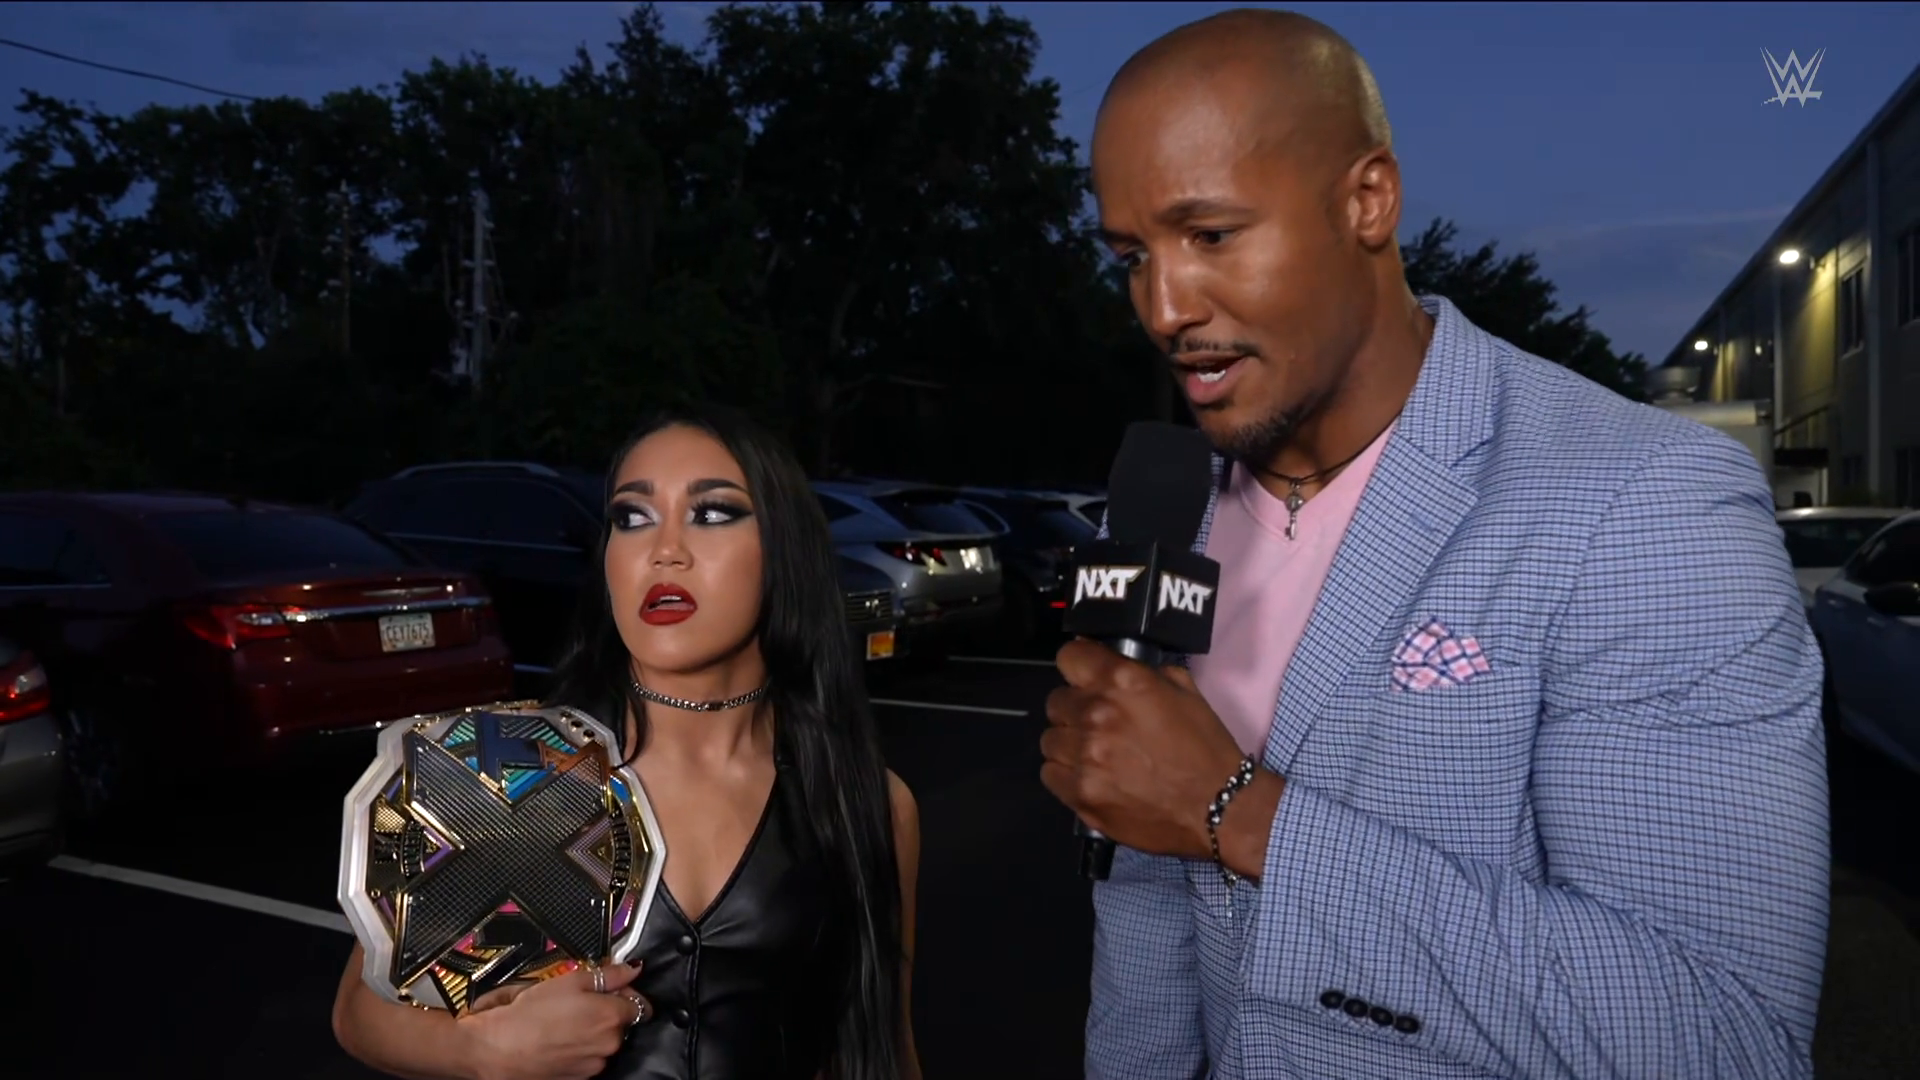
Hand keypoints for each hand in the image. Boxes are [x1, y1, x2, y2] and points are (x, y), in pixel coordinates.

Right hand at [459, 962, 649, 1079]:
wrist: (499, 1049)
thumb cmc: (530, 1015)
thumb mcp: (571, 981)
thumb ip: (609, 974)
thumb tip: (632, 968)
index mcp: (612, 1016)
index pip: (639, 1003)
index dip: (624, 993)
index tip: (609, 989)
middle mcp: (610, 1043)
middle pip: (621, 1023)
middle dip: (606, 1012)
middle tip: (578, 1004)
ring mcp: (596, 1064)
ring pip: (604, 1042)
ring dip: (592, 1032)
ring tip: (563, 1023)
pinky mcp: (581, 1078)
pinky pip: (588, 1059)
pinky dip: (579, 1050)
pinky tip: (559, 1040)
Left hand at [1041, 639, 1281, 873]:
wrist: (1219, 808)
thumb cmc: (1205, 747)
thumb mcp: (1185, 692)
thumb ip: (1143, 674)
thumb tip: (1113, 666)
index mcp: (1122, 682)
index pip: (1070, 656)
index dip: (1078, 666)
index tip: (1085, 677)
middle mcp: (1096, 714)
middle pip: (1056, 701)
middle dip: (1075, 709)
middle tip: (1099, 725)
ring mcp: (1084, 756)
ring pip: (1050, 739)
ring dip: (1069, 743)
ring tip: (1095, 755)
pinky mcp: (1080, 793)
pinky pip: (1050, 773)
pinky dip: (1066, 774)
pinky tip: (1092, 777)